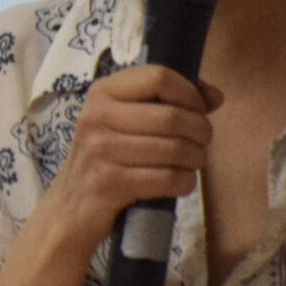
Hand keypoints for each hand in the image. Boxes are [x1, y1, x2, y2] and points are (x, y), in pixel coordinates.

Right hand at [0, 65, 220, 285]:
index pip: (159, 77)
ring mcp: (100, 151)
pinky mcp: (109, 184)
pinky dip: (184, 182)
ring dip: (195, 158)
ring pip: (174, 148)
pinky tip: (181, 182)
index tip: (199, 109)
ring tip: (193, 163)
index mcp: (102, 93)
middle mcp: (96, 117)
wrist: (70, 209)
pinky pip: (166, 179)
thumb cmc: (106, 160)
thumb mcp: (125, 123)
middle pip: (172, 115)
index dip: (190, 93)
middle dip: (200, 130)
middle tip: (203, 143)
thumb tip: (215, 96)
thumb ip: (167, 102)